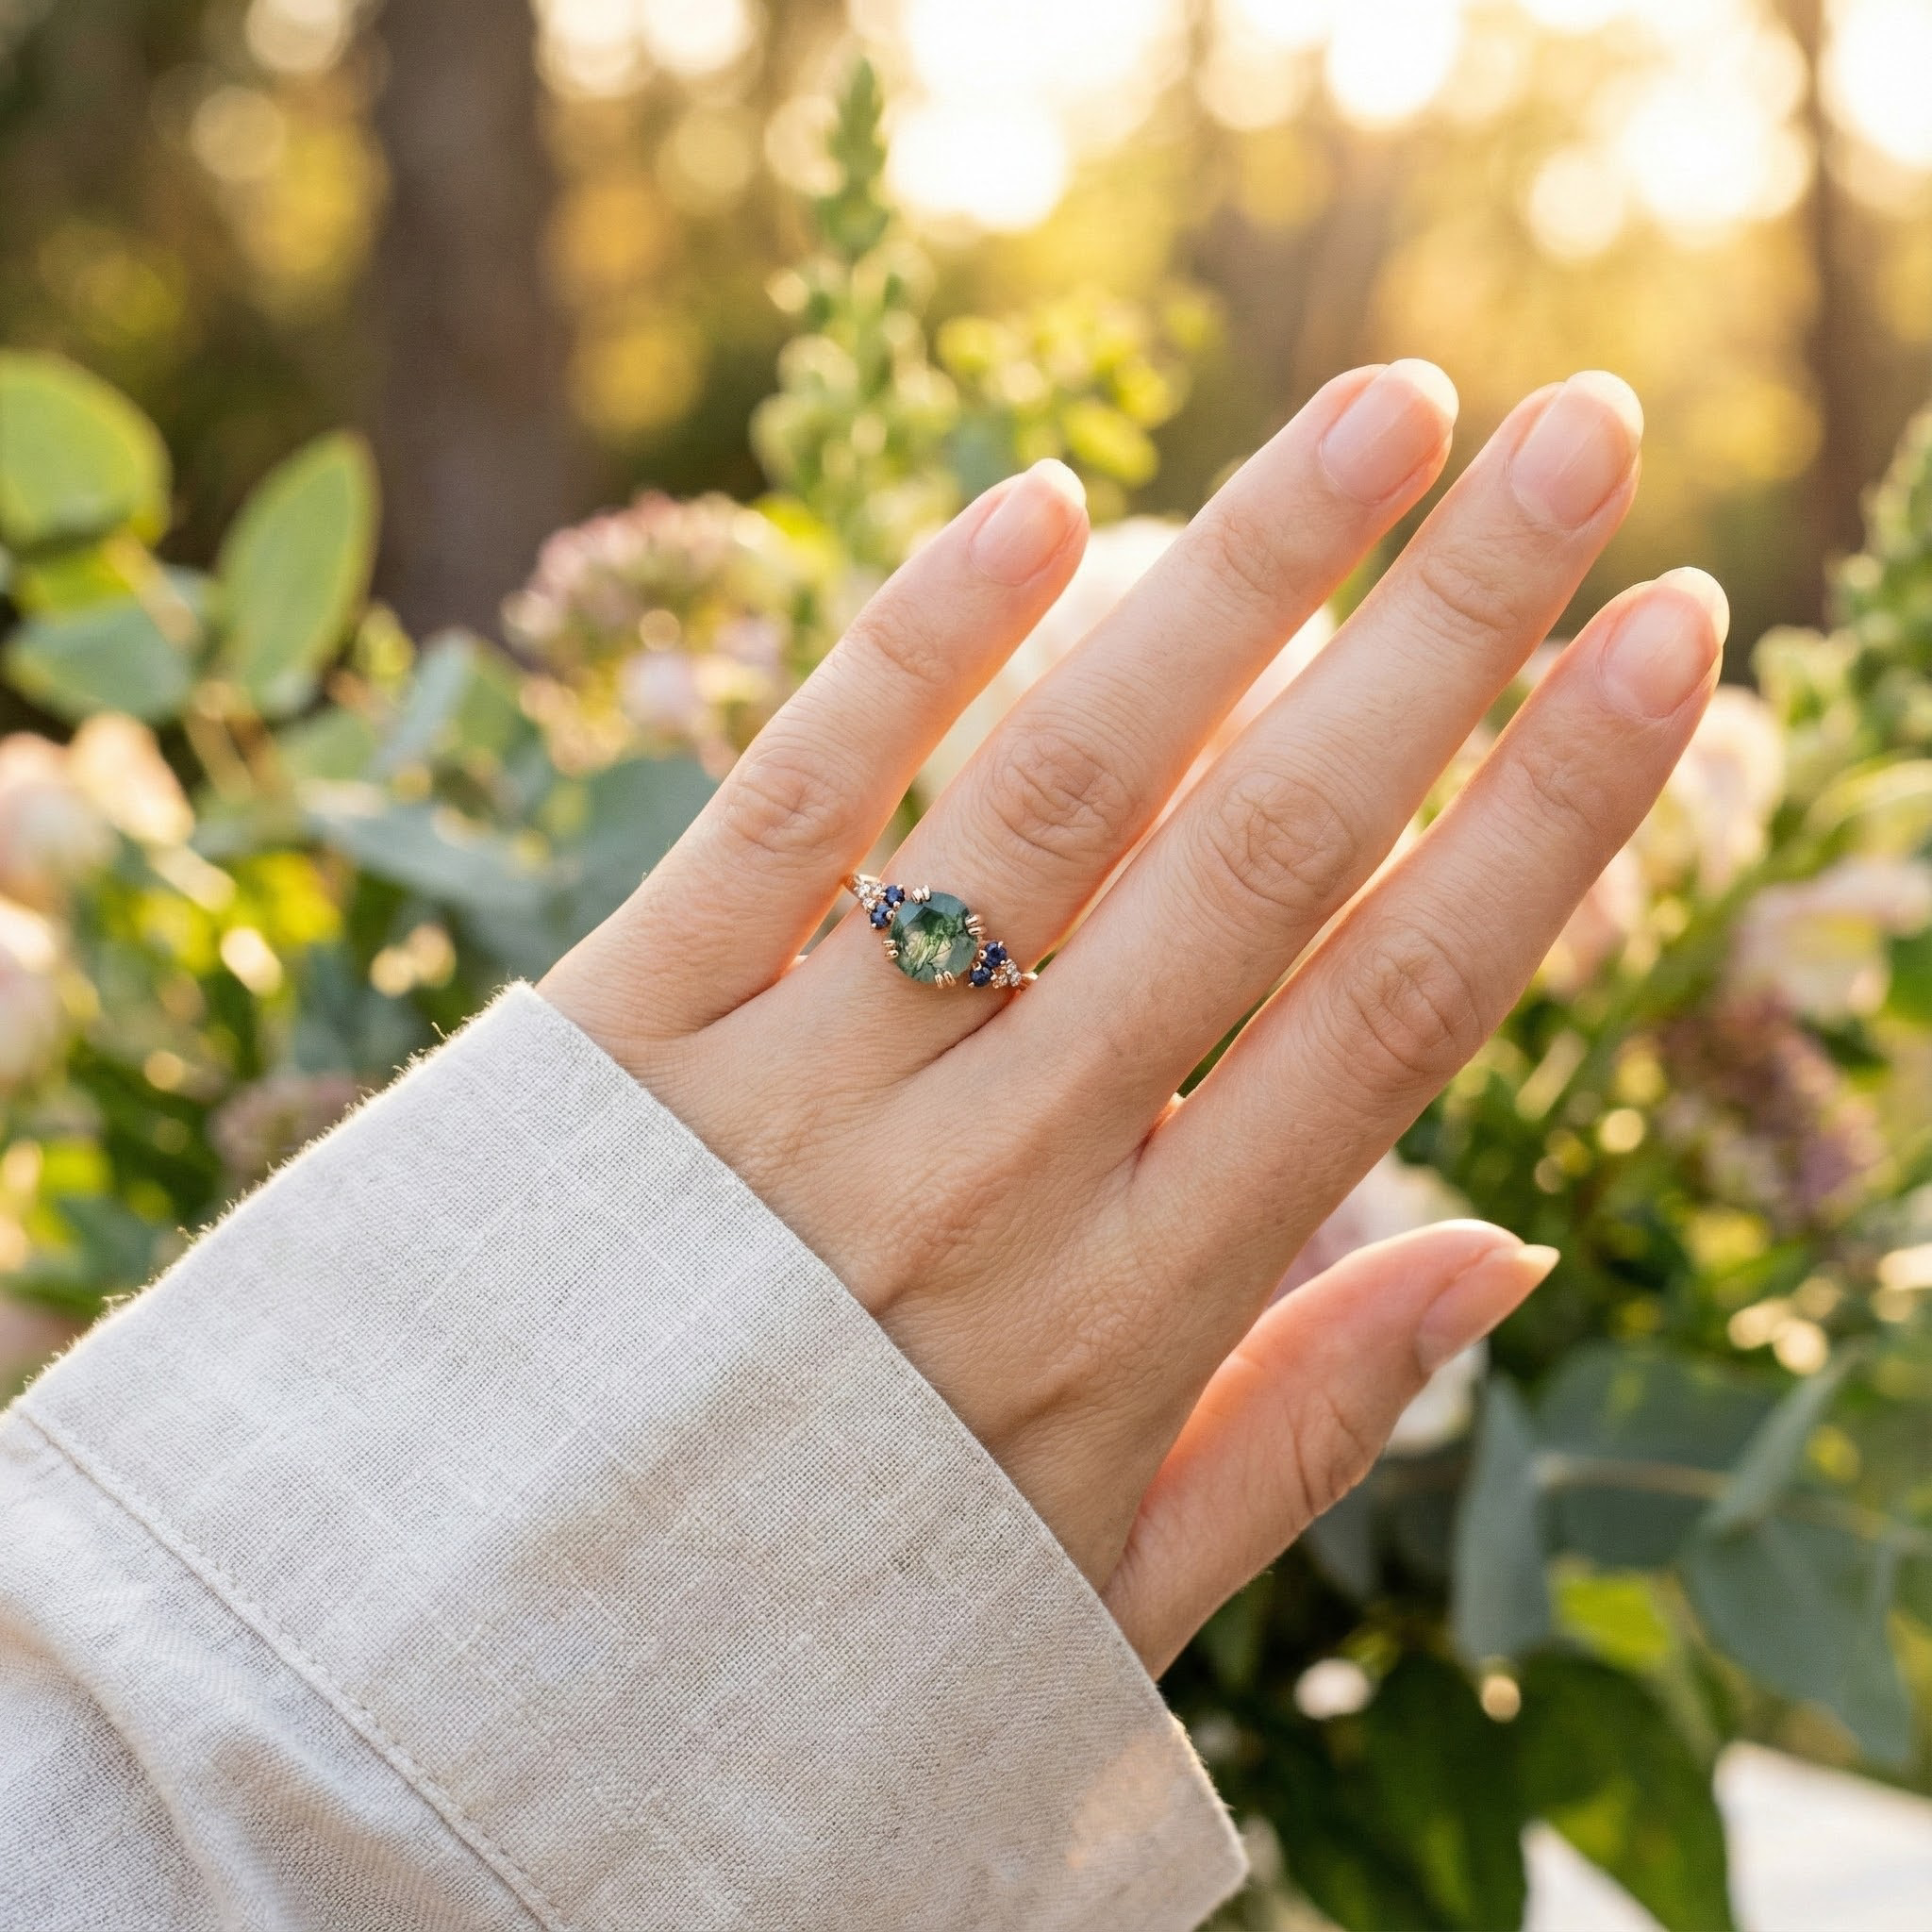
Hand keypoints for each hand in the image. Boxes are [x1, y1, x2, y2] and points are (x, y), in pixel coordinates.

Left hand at [541, 363, 1723, 1673]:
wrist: (486, 1665)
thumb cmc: (829, 1616)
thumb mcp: (1099, 1586)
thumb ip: (1300, 1424)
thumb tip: (1503, 1252)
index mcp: (1124, 1316)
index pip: (1390, 1014)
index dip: (1549, 814)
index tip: (1668, 643)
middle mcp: (985, 1181)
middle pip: (1257, 859)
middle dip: (1445, 636)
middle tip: (1581, 441)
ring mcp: (798, 1093)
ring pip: (1050, 795)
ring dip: (1234, 583)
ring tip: (1381, 413)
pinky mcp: (622, 1032)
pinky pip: (785, 805)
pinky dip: (910, 644)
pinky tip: (1040, 497)